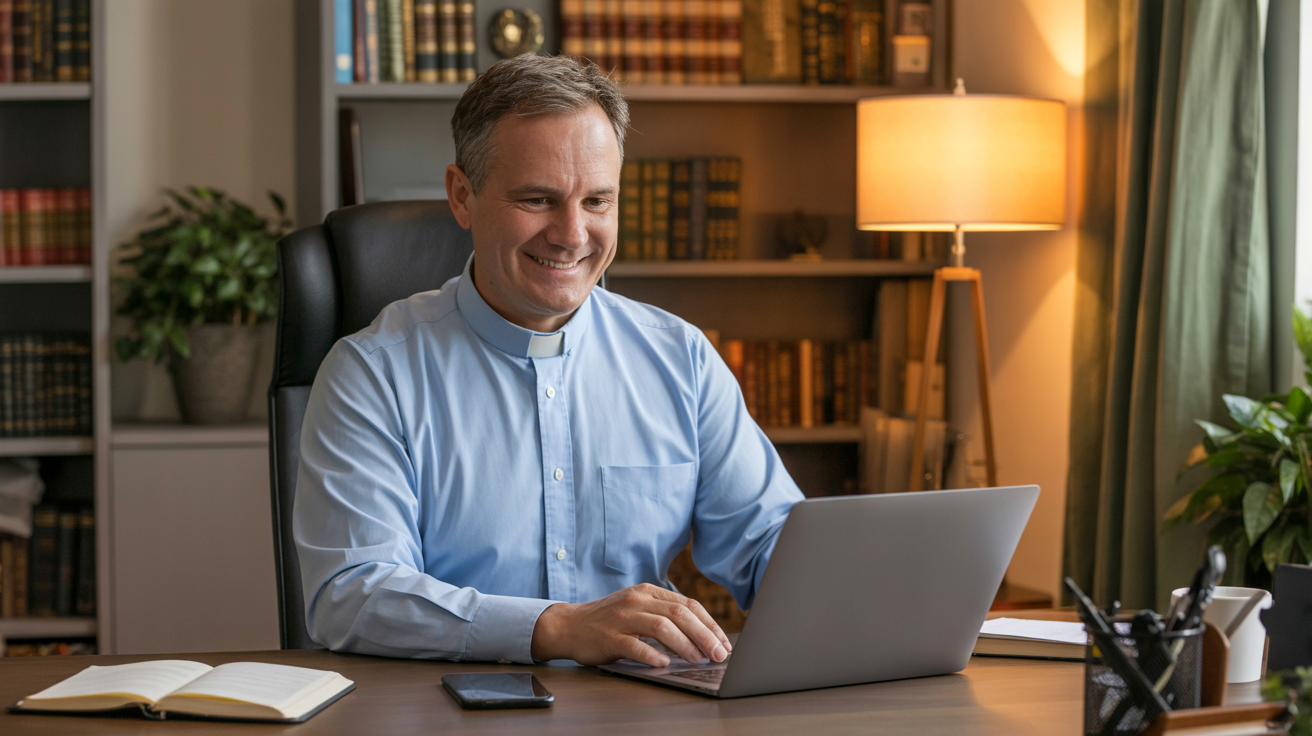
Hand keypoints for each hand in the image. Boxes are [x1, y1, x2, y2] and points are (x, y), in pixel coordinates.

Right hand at [530, 583, 732, 666]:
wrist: (568, 625)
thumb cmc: (608, 621)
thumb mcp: (638, 608)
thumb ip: (663, 615)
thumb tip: (702, 636)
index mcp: (648, 591)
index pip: (687, 604)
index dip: (709, 624)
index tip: (723, 642)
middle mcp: (636, 600)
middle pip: (679, 614)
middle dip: (704, 635)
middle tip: (718, 654)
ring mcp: (622, 617)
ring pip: (661, 627)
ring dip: (684, 645)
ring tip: (698, 660)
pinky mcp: (608, 637)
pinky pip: (634, 645)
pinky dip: (651, 655)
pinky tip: (664, 664)